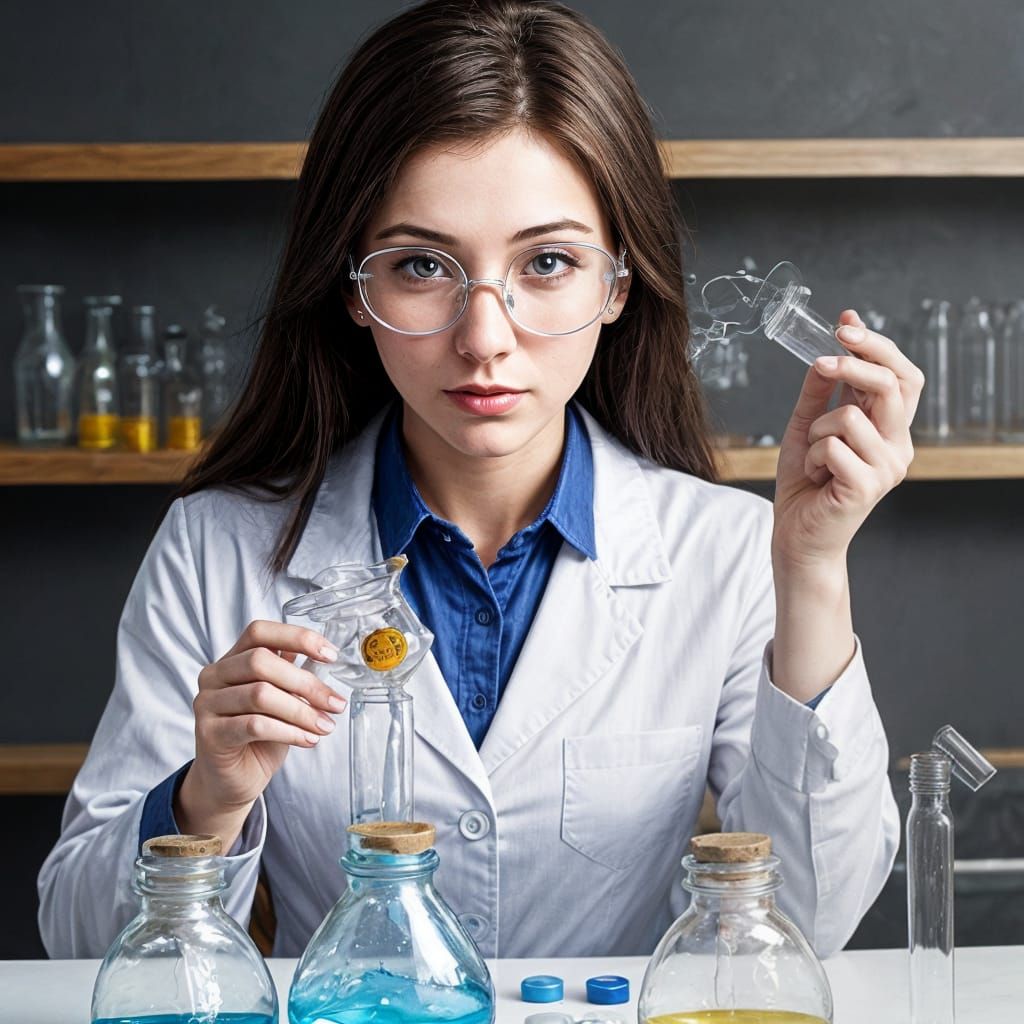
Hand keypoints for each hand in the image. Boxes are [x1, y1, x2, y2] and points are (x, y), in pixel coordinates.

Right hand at [175, 620, 346, 845]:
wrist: (231, 781)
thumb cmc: (258, 737)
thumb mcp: (282, 700)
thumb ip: (293, 677)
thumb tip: (323, 660)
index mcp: (232, 659)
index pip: (260, 632)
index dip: (297, 637)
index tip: (330, 655)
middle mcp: (215, 675)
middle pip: (260, 662)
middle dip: (306, 682)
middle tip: (335, 703)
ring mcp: (207, 703)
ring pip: (260, 694)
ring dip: (301, 711)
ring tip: (324, 726)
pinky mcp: (209, 733)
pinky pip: (254, 725)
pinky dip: (288, 731)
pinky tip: (307, 740)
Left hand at [773, 309, 923, 568]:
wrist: (798, 535)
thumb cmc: (806, 483)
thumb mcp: (808, 426)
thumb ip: (819, 392)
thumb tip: (825, 353)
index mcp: (890, 428)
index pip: (901, 376)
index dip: (877, 345)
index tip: (845, 323)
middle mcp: (898, 446)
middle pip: (892, 385)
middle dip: (855, 363)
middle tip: (824, 356)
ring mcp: (887, 467)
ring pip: (850, 416)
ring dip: (818, 429)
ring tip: (814, 454)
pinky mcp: (868, 487)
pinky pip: (833, 446)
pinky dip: (813, 455)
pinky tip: (816, 475)